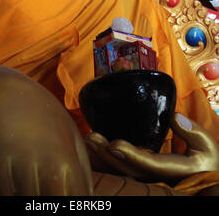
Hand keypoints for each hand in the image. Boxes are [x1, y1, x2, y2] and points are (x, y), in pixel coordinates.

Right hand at [0, 73, 92, 195]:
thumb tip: (90, 200)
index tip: (63, 197)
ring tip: (29, 186)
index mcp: (69, 161)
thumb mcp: (69, 134)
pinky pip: (1, 200)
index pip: (79, 203)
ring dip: (27, 202)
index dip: (74, 207)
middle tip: (44, 191)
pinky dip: (7, 198)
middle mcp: (48, 168)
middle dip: (49, 207)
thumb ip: (82, 170)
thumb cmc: (40, 113)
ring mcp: (20, 170)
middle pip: (51, 209)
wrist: (1, 88)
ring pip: (26, 206)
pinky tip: (11, 187)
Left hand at [85, 113, 218, 184]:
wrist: (207, 177)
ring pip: (122, 173)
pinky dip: (105, 162)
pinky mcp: (142, 175)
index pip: (150, 165)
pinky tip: (91, 149)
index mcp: (175, 171)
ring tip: (88, 140)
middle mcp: (159, 180)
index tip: (114, 143)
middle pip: (129, 170)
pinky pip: (121, 171)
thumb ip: (192, 131)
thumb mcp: (207, 145)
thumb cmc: (206, 159)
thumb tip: (174, 116)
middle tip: (91, 137)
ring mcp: (149, 180)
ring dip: (102, 159)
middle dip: (108, 156)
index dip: (131, 156)